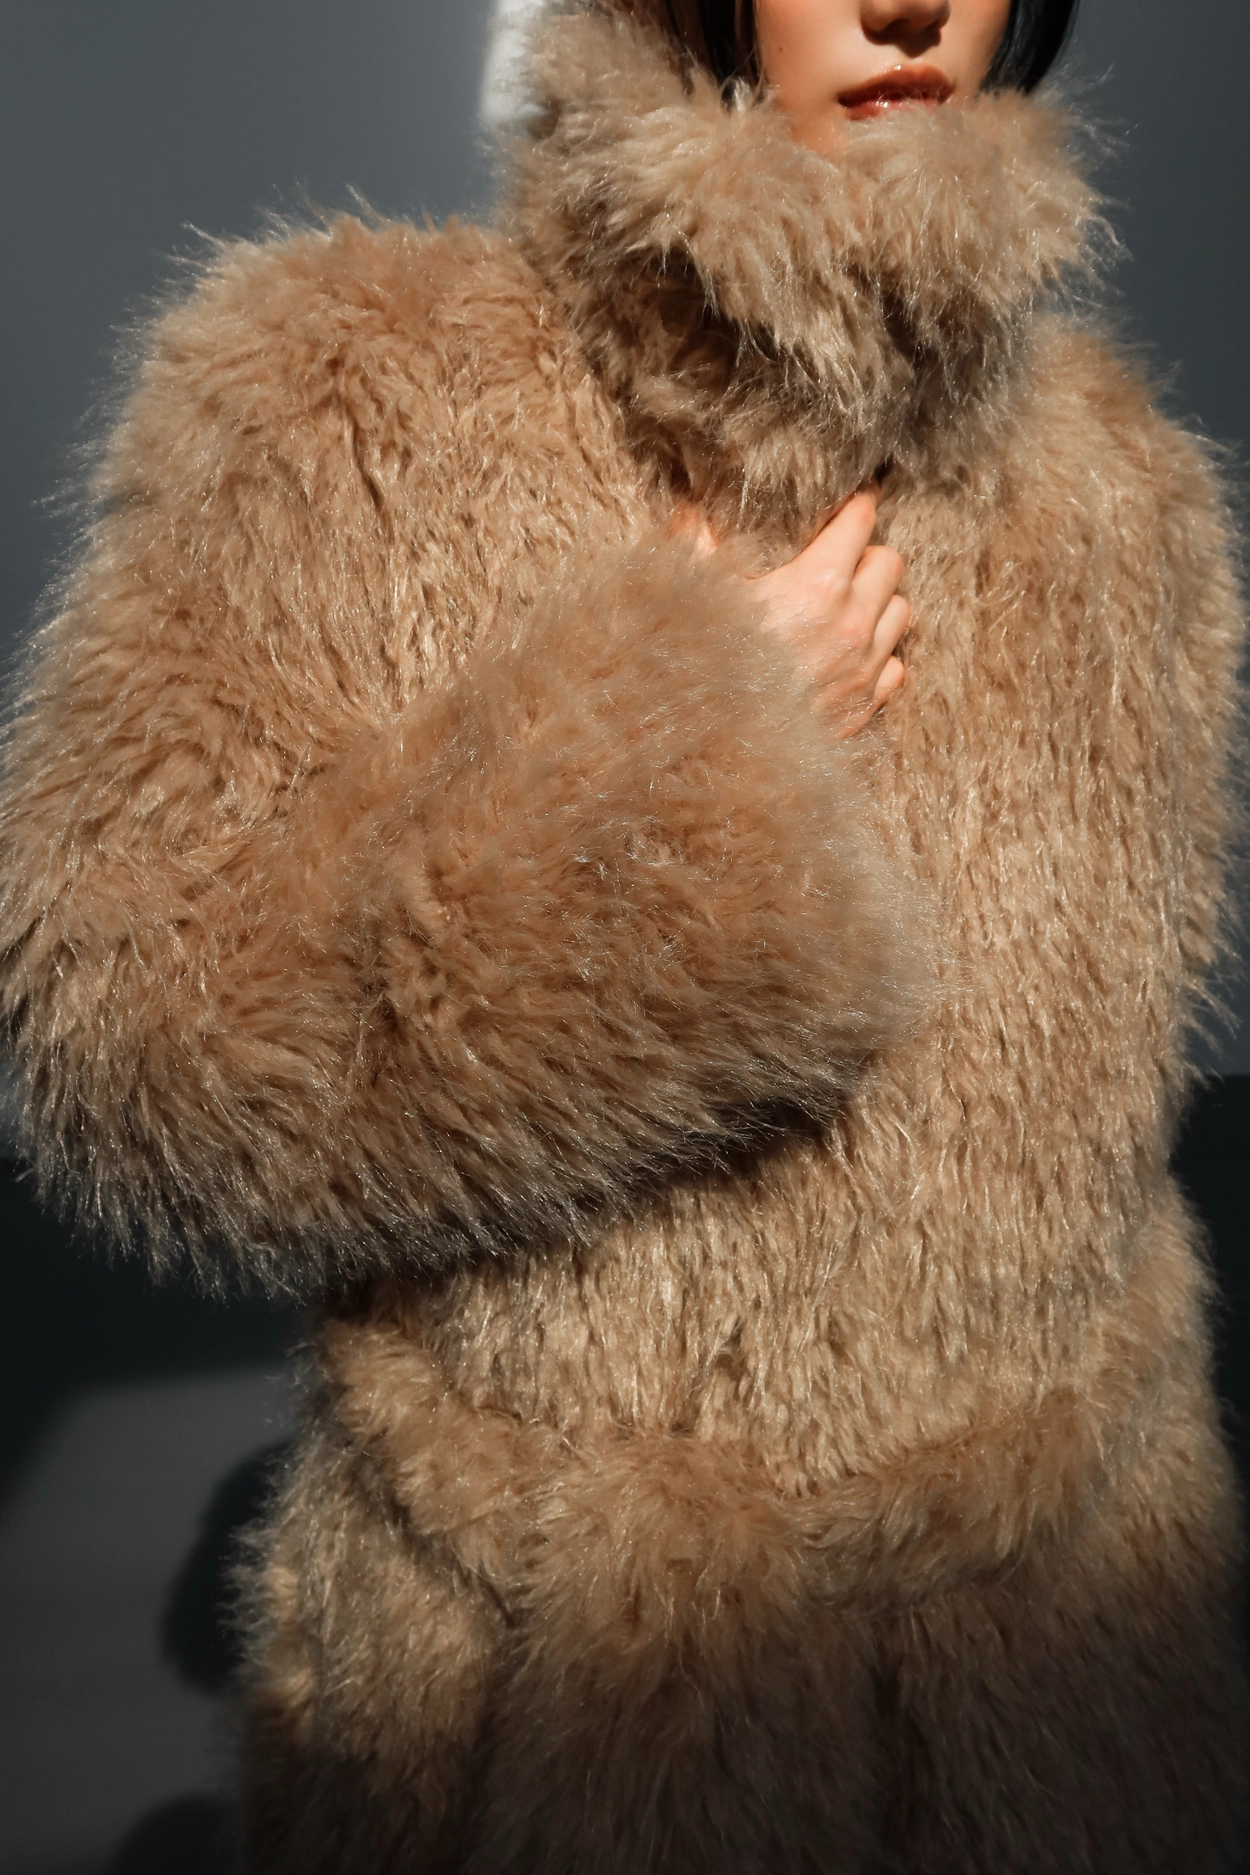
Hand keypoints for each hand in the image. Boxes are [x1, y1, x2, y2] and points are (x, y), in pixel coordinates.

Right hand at [673, 491, 907, 736]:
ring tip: (850, 607)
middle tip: (841, 561)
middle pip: (891, 563)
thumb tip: (691, 513)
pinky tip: (852, 657)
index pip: (861, 522)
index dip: (857, 506)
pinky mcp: (865, 708)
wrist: (717, 754)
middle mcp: (853, 623)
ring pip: (901, 613)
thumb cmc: (704, 669)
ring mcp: (864, 668)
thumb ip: (695, 546)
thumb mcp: (696, 599)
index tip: (853, 501)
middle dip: (868, 555)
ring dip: (880, 604)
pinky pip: (896, 668)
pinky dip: (881, 657)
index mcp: (818, 584)